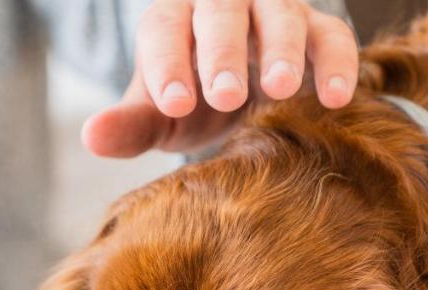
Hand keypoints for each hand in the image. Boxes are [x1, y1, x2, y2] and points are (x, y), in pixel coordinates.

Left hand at [81, 0, 358, 157]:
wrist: (239, 92)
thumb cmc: (190, 97)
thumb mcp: (158, 114)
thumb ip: (130, 125)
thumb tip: (91, 137)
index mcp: (174, 17)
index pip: (165, 29)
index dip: (169, 64)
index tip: (173, 103)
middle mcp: (224, 3)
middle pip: (222, 12)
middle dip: (223, 52)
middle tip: (225, 96)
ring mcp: (274, 11)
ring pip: (280, 15)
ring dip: (281, 51)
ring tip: (280, 91)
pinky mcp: (317, 30)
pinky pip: (332, 37)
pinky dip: (337, 64)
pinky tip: (337, 100)